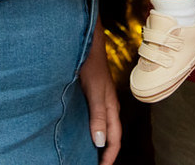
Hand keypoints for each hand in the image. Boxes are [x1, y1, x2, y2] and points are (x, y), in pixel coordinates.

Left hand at [80, 25, 120, 163]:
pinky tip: (79, 130)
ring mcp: (100, 100)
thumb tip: (100, 142)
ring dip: (98, 142)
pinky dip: (90, 129)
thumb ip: (98, 115)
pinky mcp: (92, 94)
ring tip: (88, 154)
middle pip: (110, 136)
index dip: (109, 157)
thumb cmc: (92, 63)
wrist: (87, 40)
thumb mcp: (95, 91)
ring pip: (102, 127)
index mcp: (112, 108)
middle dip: (105, 153)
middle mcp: (108, 106)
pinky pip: (94, 117)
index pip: (114, 140)